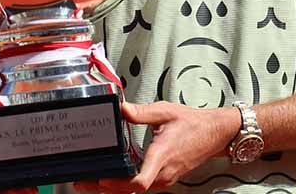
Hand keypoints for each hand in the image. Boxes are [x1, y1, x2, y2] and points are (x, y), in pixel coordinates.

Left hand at [77, 101, 240, 192]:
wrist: (214, 134)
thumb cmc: (192, 123)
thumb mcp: (165, 112)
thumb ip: (140, 112)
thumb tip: (120, 109)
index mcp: (162, 155)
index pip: (141, 181)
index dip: (118, 184)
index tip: (100, 180)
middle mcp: (163, 173)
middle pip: (131, 189)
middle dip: (105, 188)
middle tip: (81, 182)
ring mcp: (165, 179)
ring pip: (135, 191)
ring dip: (113, 188)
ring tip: (91, 181)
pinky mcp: (165, 179)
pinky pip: (142, 187)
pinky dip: (125, 185)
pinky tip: (111, 178)